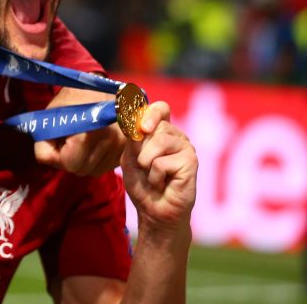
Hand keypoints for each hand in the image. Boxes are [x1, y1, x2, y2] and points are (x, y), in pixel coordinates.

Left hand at [34, 87, 124, 175]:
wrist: (99, 86)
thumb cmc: (72, 99)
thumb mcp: (52, 115)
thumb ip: (44, 140)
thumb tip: (45, 158)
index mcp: (92, 132)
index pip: (70, 163)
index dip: (55, 157)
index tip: (52, 143)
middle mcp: (112, 141)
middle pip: (81, 169)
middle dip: (67, 160)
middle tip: (63, 142)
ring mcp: (122, 146)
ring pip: (93, 171)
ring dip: (81, 161)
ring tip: (76, 142)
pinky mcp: (127, 149)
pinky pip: (105, 166)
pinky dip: (94, 160)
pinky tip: (89, 145)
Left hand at [121, 101, 196, 228]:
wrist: (153, 211)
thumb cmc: (142, 183)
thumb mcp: (130, 156)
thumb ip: (133, 137)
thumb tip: (135, 119)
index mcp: (161, 131)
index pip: (160, 108)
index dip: (149, 111)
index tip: (139, 123)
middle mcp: (176, 135)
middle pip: (153, 125)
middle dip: (140, 148)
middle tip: (144, 166)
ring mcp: (186, 147)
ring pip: (158, 141)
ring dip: (146, 163)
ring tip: (153, 175)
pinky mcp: (191, 161)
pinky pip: (162, 162)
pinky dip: (155, 176)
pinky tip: (163, 183)